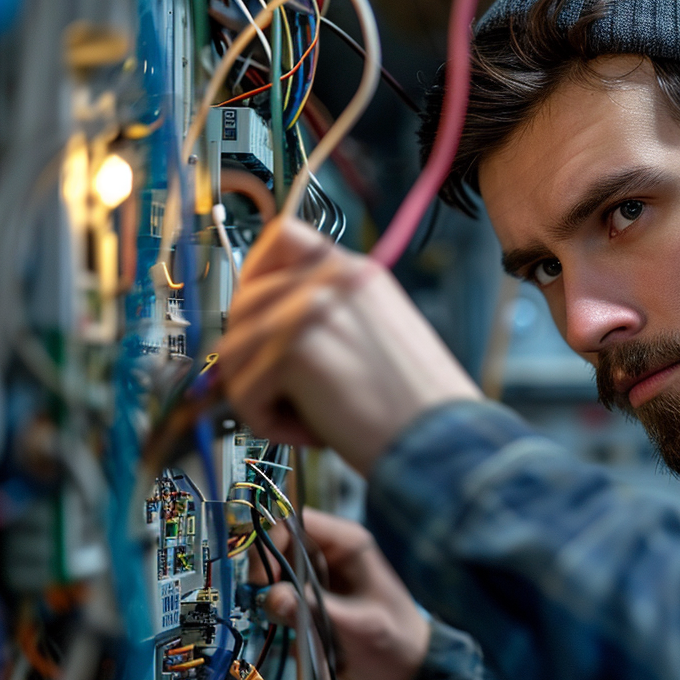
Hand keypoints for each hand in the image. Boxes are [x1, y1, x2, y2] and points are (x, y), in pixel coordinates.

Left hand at [217, 220, 483, 475]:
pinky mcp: (295, 344)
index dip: (256, 276)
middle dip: (253, 356)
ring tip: (314, 418)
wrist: (444, 442)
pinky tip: (317, 431)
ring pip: (235, 350)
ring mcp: (313, 304)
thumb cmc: (419, 410)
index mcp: (356, 271)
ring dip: (263, 397)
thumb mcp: (375, 337)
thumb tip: (258, 332)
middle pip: (244, 299)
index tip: (256, 319)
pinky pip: (243, 390)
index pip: (282, 237)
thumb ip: (324, 317)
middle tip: (295, 396)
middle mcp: (333, 276)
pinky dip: (270, 423)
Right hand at [249, 509, 429, 679]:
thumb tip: (272, 596)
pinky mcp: (309, 599)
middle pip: (275, 547)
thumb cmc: (393, 642)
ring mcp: (316, 576)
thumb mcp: (357, 626)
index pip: (292, 521)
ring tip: (289, 628)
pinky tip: (297, 637)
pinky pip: (279, 598)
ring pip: (273, 574)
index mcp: (346, 543)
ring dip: (272, 601)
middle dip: (266, 577)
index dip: (270, 545)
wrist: (407, 670)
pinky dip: (279, 616)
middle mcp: (327, 553)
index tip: (264, 582)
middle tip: (272, 609)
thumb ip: (315, 608)